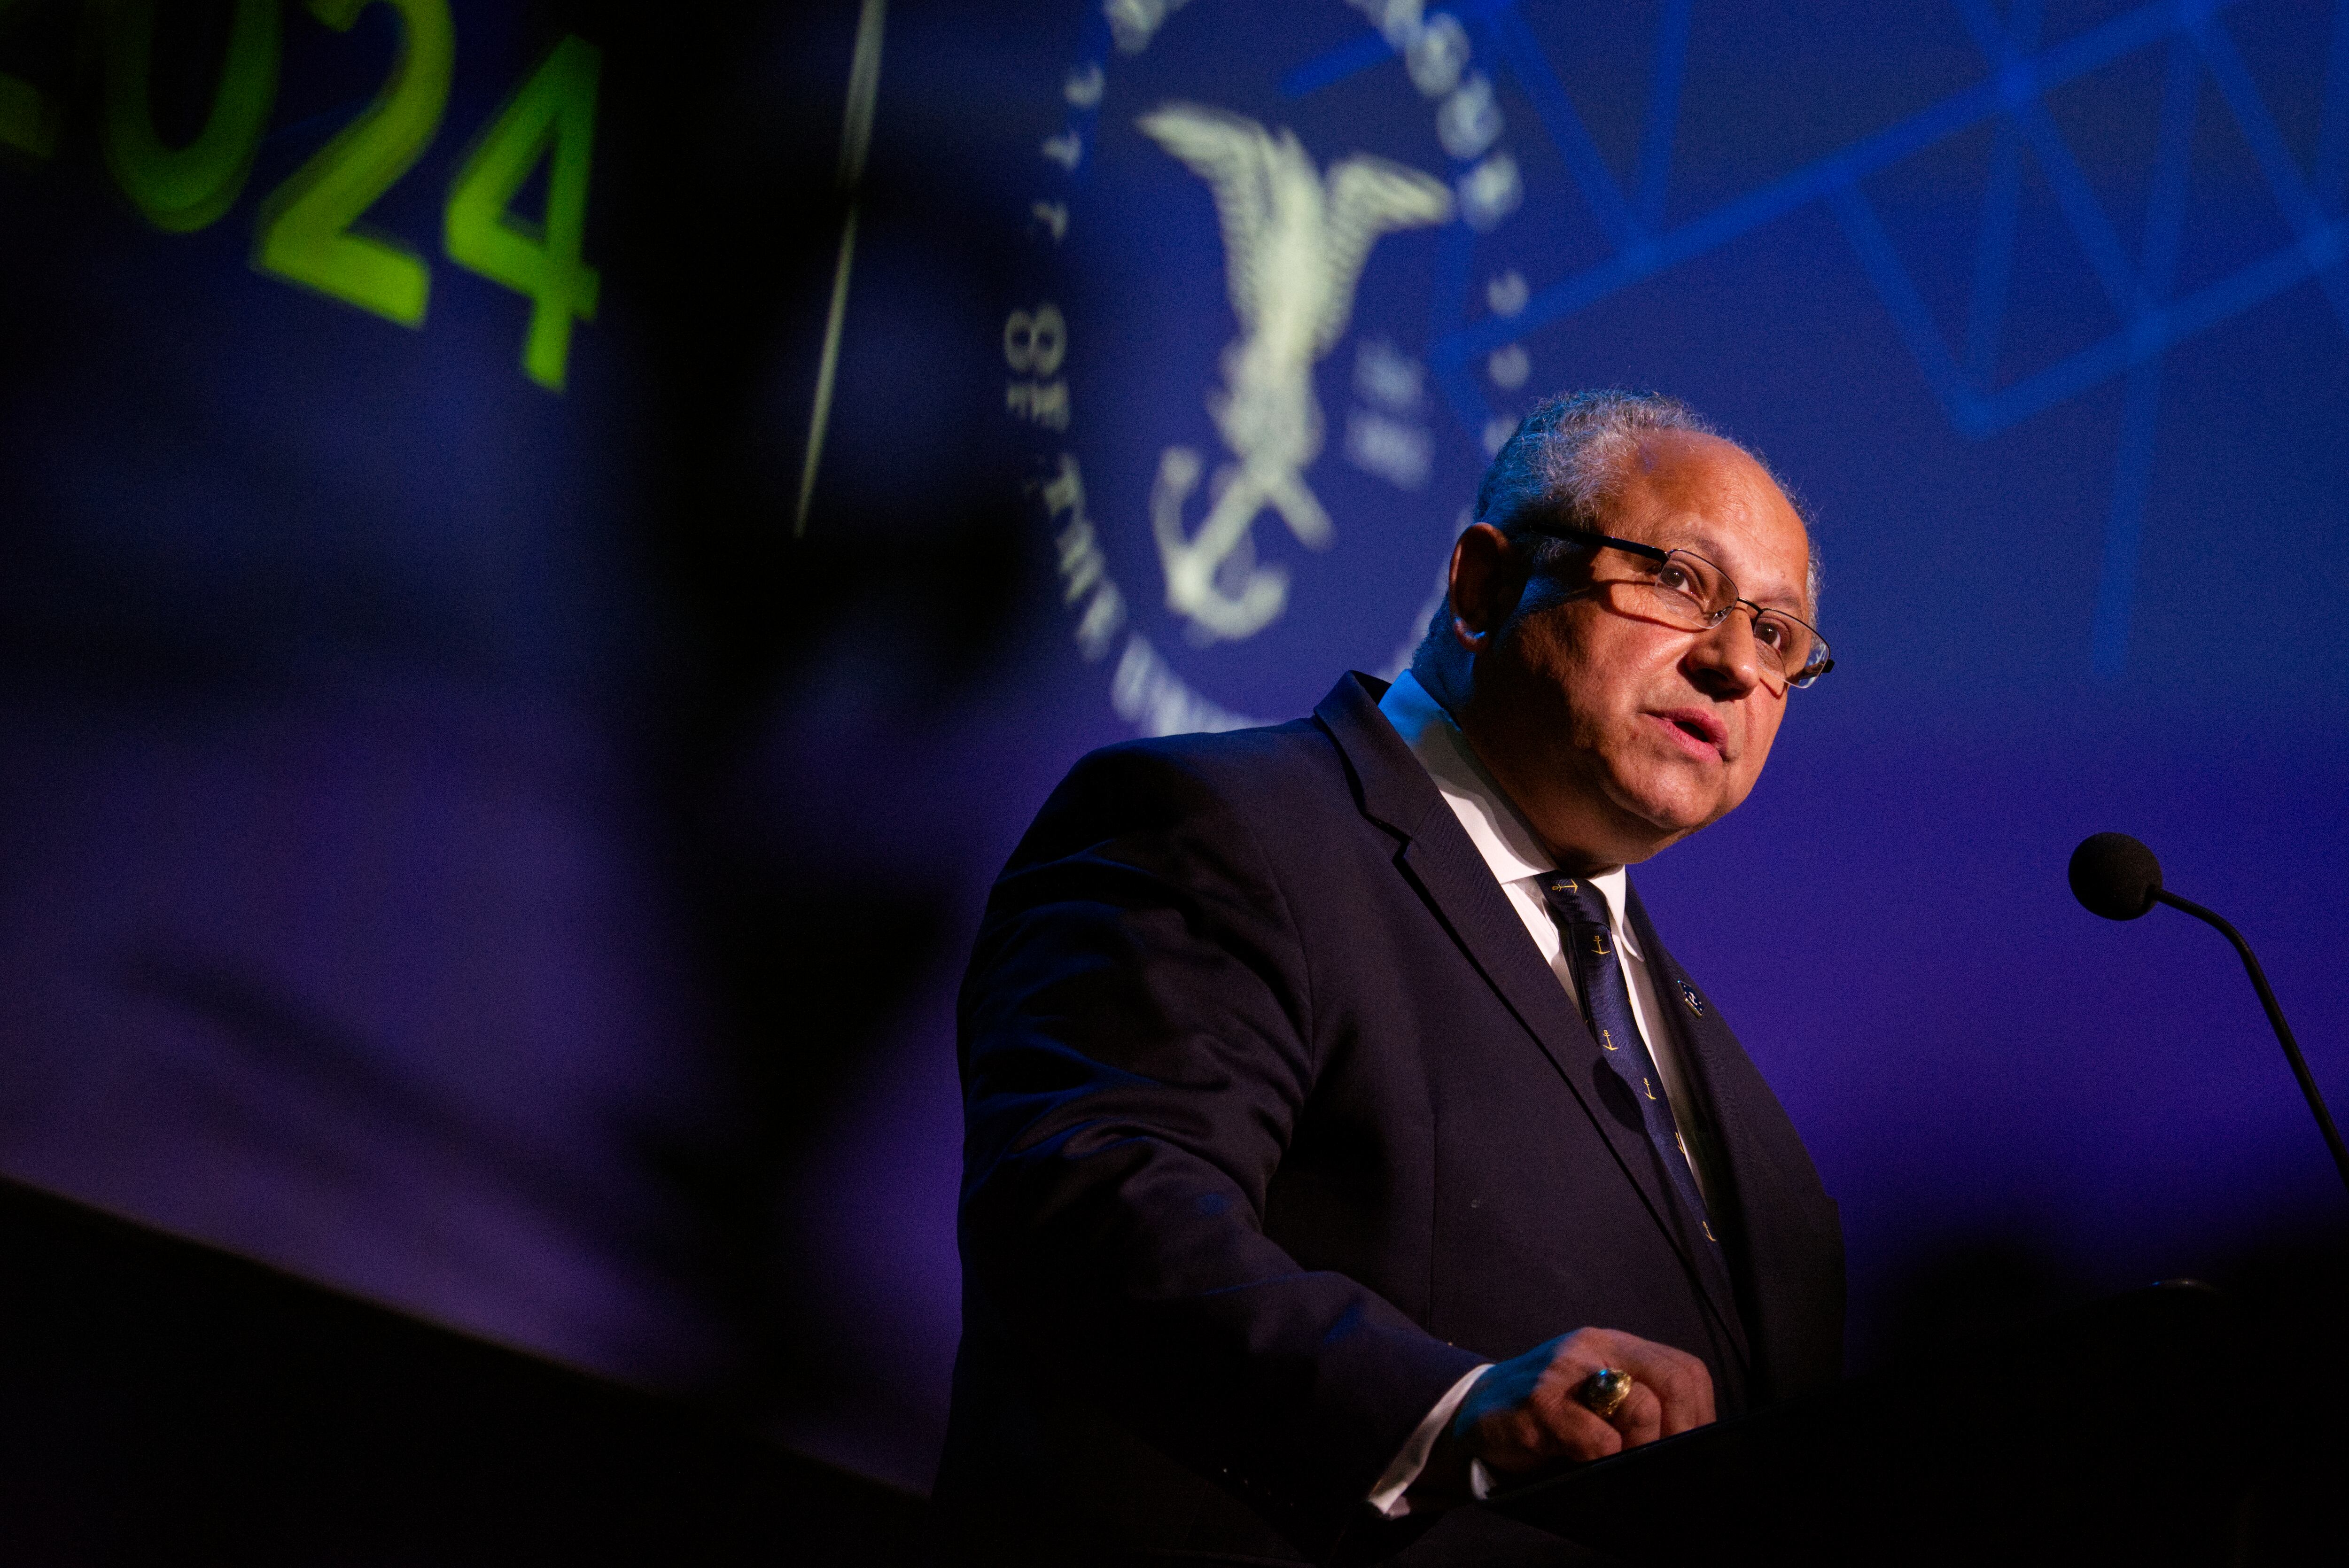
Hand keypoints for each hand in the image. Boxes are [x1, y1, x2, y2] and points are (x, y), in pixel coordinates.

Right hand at [1446, 1327, 1715, 1478]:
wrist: (1473, 1413)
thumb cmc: (1546, 1414)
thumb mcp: (1595, 1397)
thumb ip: (1639, 1403)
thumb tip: (1693, 1443)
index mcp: (1614, 1346)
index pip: (1686, 1371)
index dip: (1699, 1418)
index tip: (1687, 1452)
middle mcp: (1592, 1347)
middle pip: (1673, 1384)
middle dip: (1679, 1434)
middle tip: (1657, 1461)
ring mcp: (1564, 1371)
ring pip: (1640, 1407)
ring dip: (1641, 1448)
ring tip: (1619, 1460)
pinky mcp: (1538, 1403)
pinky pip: (1595, 1437)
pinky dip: (1601, 1458)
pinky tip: (1582, 1460)